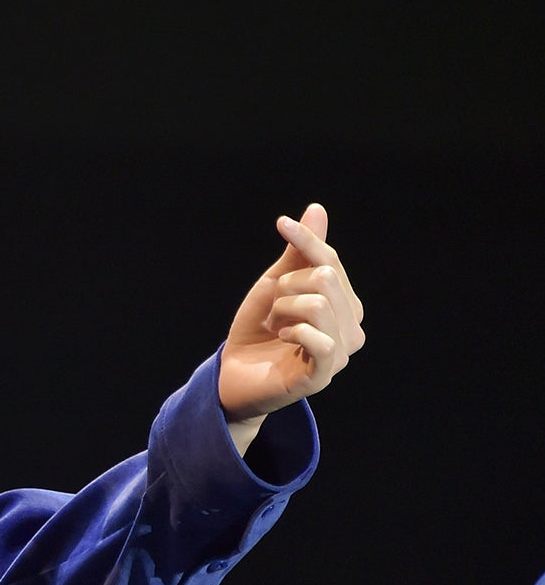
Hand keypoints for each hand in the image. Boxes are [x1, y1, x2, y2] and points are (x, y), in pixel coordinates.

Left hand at [219, 203, 365, 437]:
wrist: (233, 373)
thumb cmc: (258, 329)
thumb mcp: (275, 285)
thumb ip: (299, 253)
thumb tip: (317, 210)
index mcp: (344, 303)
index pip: (331, 260)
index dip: (306, 240)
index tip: (281, 224)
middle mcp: (351, 327)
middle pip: (325, 278)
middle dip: (286, 287)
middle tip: (274, 311)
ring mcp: (340, 352)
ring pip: (319, 304)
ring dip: (284, 310)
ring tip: (277, 327)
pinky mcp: (324, 374)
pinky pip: (320, 339)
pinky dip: (293, 331)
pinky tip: (283, 338)